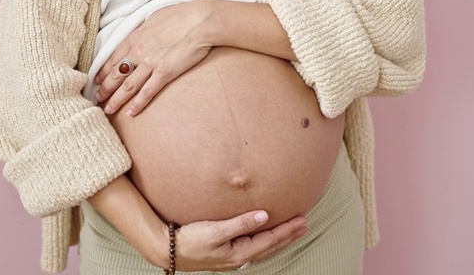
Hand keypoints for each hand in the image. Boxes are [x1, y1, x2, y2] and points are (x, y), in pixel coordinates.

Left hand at [94, 0, 215, 115]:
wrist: (200, 21)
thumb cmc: (181, 16)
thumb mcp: (154, 19)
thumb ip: (144, 31)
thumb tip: (142, 35)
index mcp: (135, 38)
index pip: (113, 59)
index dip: (103, 72)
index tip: (97, 81)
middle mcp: (138, 51)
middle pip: (116, 74)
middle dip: (105, 89)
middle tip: (97, 99)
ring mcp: (150, 63)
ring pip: (128, 86)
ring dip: (116, 99)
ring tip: (108, 110)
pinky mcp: (164, 72)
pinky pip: (148, 91)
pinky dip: (138, 103)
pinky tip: (131, 113)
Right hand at [167, 210, 308, 271]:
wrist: (168, 250)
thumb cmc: (190, 240)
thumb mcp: (215, 230)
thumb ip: (240, 223)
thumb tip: (264, 216)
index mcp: (239, 253)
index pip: (269, 240)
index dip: (287, 230)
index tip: (302, 220)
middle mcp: (239, 258)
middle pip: (270, 246)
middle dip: (288, 235)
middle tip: (305, 225)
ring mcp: (232, 257)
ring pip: (262, 247)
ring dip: (278, 238)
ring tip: (292, 230)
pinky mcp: (226, 253)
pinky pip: (253, 247)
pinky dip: (265, 240)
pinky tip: (265, 235)